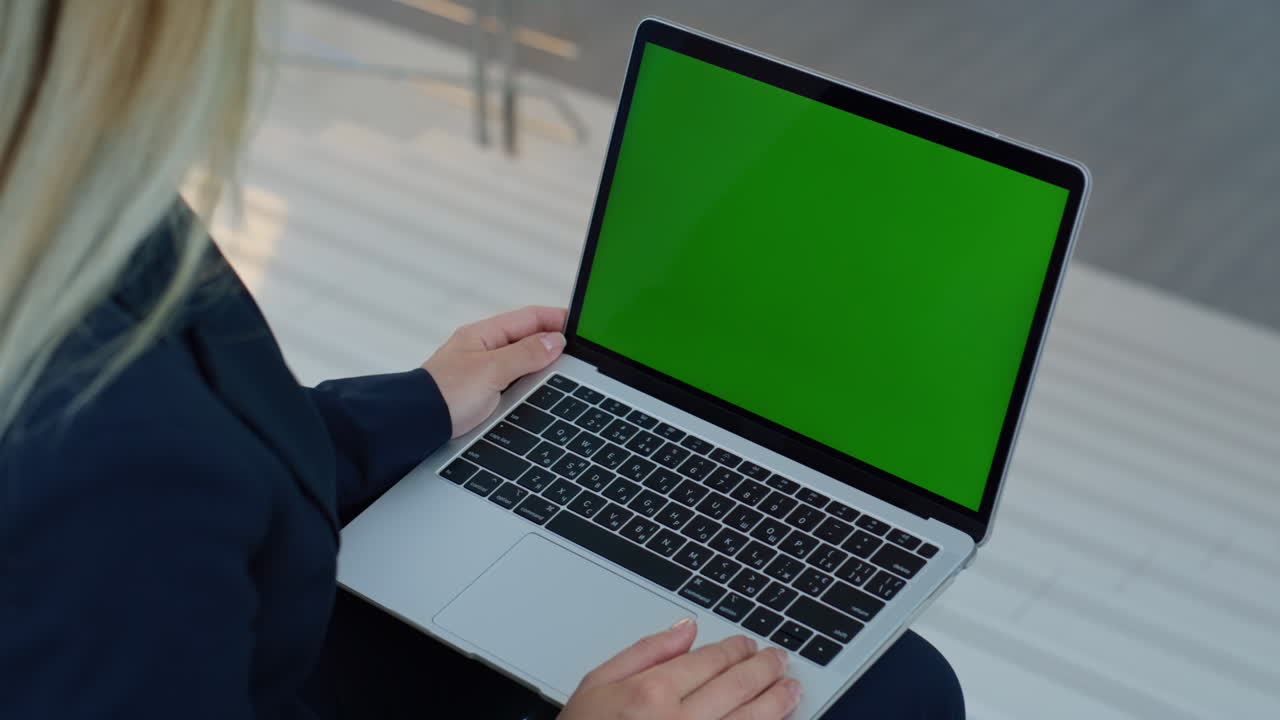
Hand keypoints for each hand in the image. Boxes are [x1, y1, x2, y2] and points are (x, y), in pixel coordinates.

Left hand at [422, 305, 566, 437]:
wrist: (415, 426)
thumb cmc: (442, 396)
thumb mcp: (491, 371)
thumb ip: (525, 354)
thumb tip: (555, 341)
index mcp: (484, 334)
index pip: (529, 317)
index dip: (556, 319)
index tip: (579, 326)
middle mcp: (484, 350)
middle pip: (528, 339)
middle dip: (553, 344)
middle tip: (577, 353)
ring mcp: (483, 372)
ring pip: (523, 362)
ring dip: (541, 367)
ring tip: (561, 371)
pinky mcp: (483, 394)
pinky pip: (515, 382)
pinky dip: (530, 385)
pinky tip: (538, 393)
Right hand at [559, 618, 800, 719]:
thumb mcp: (596, 685)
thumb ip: (644, 652)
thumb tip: (684, 630)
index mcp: (651, 693)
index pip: (710, 661)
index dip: (736, 650)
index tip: (748, 645)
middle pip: (738, 687)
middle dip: (764, 669)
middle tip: (778, 660)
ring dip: (777, 702)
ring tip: (791, 689)